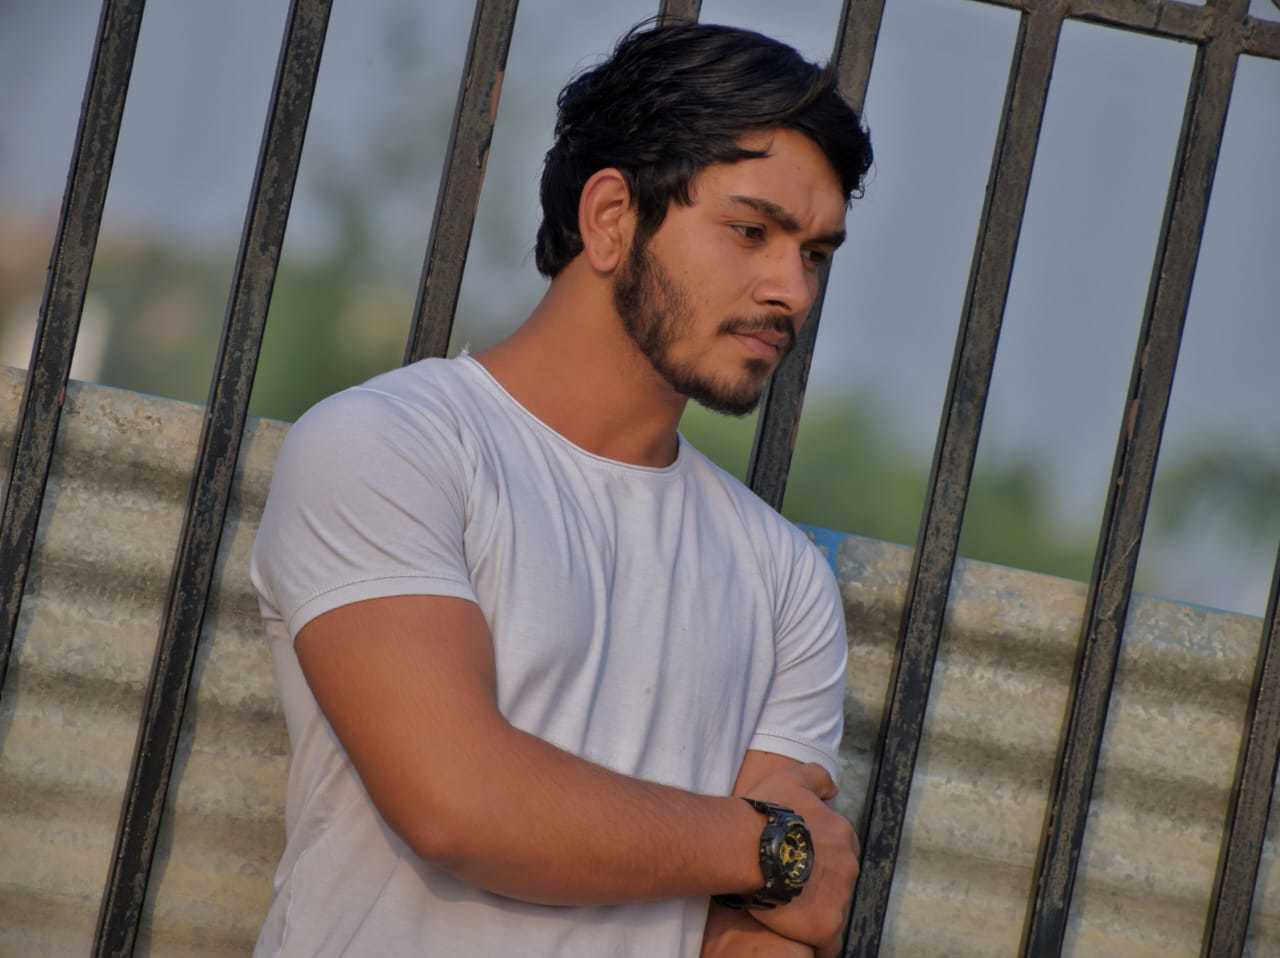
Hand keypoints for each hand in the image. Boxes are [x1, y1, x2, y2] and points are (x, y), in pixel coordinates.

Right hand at [744, 763, 858, 953]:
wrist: (746, 846)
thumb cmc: (765, 812)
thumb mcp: (792, 778)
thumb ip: (817, 777)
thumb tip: (834, 789)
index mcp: (841, 834)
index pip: (837, 849)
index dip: (816, 855)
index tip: (795, 859)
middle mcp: (848, 865)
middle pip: (837, 880)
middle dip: (818, 883)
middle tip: (788, 883)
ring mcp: (840, 896)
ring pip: (832, 908)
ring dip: (814, 908)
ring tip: (787, 907)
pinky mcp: (827, 924)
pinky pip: (829, 943)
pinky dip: (818, 941)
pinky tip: (798, 935)